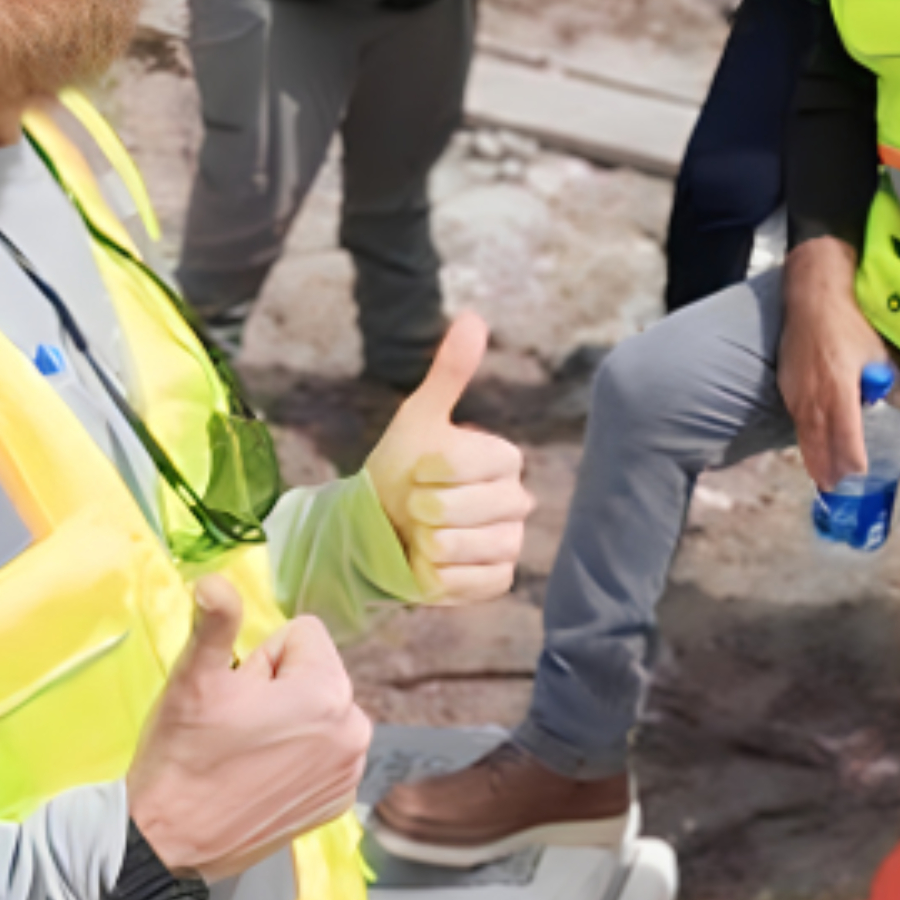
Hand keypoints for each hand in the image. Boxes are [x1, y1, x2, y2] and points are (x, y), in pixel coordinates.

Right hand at [126, 574, 370, 878]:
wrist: (167, 843)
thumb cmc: (182, 756)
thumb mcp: (194, 680)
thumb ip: (214, 622)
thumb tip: (215, 579)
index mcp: (328, 691)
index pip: (302, 635)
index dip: (259, 659)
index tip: (235, 694)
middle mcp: (355, 730)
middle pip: (314, 673)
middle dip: (277, 689)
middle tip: (236, 725)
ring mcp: (350, 772)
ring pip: (320, 712)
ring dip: (290, 723)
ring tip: (245, 753)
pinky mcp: (338, 803)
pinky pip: (324, 752)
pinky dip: (298, 759)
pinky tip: (260, 779)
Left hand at [365, 314, 532, 603]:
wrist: (382, 526)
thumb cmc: (402, 468)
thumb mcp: (419, 418)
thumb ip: (449, 372)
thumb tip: (474, 317)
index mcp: (505, 457)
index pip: (469, 462)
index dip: (431, 469)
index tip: (417, 470)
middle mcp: (518, 500)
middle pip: (468, 509)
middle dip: (425, 509)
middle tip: (415, 507)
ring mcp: (512, 542)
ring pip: (472, 547)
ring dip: (431, 545)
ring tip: (421, 535)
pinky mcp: (499, 579)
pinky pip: (475, 582)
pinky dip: (442, 578)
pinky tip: (430, 564)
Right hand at [778, 238, 887, 488]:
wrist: (812, 297)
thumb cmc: (846, 321)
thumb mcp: (875, 351)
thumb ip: (888, 381)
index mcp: (839, 388)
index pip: (846, 435)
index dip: (853, 458)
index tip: (860, 474)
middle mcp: (815, 396)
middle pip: (821, 444)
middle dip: (830, 468)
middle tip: (838, 490)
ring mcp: (797, 393)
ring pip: (806, 435)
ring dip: (816, 459)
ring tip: (825, 480)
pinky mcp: (788, 386)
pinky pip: (798, 421)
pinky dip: (806, 438)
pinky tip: (812, 448)